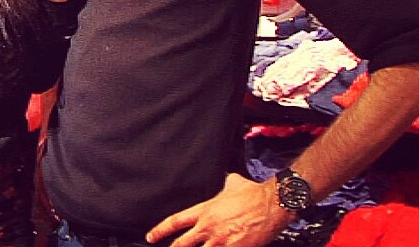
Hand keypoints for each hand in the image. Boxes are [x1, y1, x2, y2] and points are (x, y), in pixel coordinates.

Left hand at [146, 173, 291, 246]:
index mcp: (205, 211)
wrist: (270, 205)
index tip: (151, 237)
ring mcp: (221, 242)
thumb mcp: (233, 183)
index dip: (160, 230)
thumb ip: (224, 185)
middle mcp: (209, 228)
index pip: (176, 221)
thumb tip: (226, 180)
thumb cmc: (253, 193)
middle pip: (182, 245)